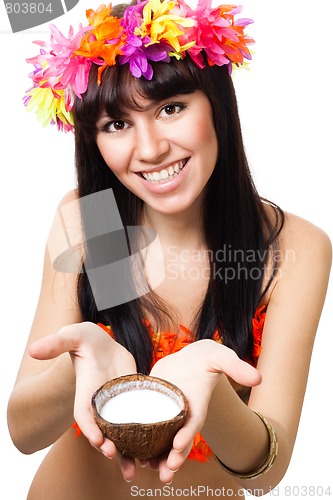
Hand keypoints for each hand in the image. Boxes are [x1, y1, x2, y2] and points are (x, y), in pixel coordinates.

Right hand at [29, 322, 136, 465]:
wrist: (101, 342)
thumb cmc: (83, 339)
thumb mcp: (71, 336)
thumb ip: (56, 342)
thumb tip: (32, 349)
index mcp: (86, 390)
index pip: (84, 414)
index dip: (89, 428)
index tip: (97, 441)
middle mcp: (100, 401)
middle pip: (103, 431)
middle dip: (108, 446)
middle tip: (116, 457)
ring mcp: (117, 401)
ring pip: (122, 432)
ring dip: (128, 450)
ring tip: (137, 467)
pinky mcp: (132, 397)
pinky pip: (139, 418)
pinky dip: (145, 434)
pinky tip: (156, 448)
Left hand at [149, 339, 260, 482]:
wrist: (190, 358)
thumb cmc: (207, 357)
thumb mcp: (221, 356)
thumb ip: (235, 366)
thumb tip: (258, 378)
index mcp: (198, 404)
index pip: (193, 423)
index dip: (187, 435)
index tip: (178, 447)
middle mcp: (183, 413)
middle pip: (179, 439)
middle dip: (173, 457)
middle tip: (166, 471)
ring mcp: (168, 412)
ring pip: (163, 439)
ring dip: (158, 456)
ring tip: (150, 468)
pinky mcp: (154, 406)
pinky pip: (147, 426)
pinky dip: (142, 440)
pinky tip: (133, 453)